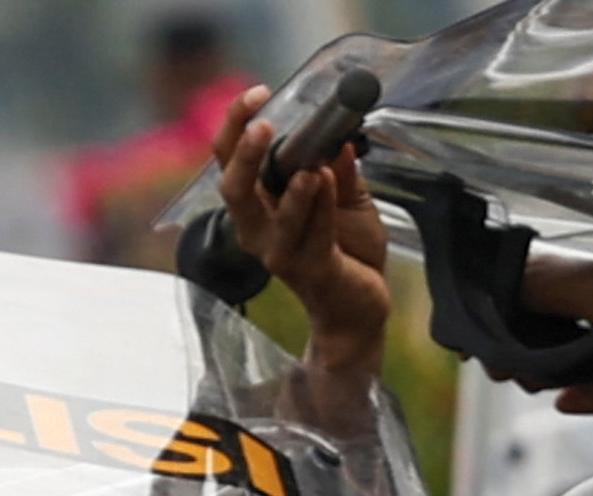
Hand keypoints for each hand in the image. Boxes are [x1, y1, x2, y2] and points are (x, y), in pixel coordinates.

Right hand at [220, 88, 392, 377]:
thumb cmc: (347, 252)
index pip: (232, 161)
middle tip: (263, 125)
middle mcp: (259, 231)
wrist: (360, 305)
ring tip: (310, 168)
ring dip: (291, 191)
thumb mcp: (348, 198)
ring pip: (270, 219)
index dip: (237, 126)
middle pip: (234, 189)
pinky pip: (311, 236)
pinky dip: (318, 207)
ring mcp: (280, 254)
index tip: (257, 94)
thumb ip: (340, 170)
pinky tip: (326, 182)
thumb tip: (339, 137)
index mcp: (262, 206)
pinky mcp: (310, 270)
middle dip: (245, 155)